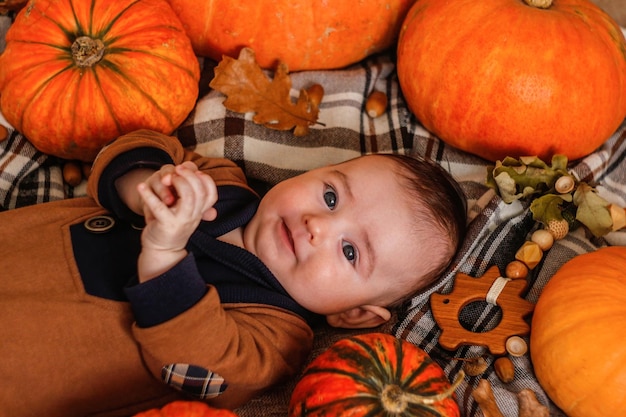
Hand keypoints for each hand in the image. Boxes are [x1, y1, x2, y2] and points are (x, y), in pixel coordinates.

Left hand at [136, 162, 217, 279]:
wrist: (162, 249)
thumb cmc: (172, 224)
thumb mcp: (186, 210)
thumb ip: (191, 193)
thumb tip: (197, 172)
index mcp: (199, 211)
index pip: (212, 194)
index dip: (206, 180)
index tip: (195, 173)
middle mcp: (193, 216)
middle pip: (200, 191)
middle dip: (189, 175)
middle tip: (177, 169)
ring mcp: (181, 220)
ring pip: (188, 197)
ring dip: (177, 182)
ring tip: (165, 177)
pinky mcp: (166, 225)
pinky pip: (159, 207)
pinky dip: (148, 195)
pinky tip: (141, 186)